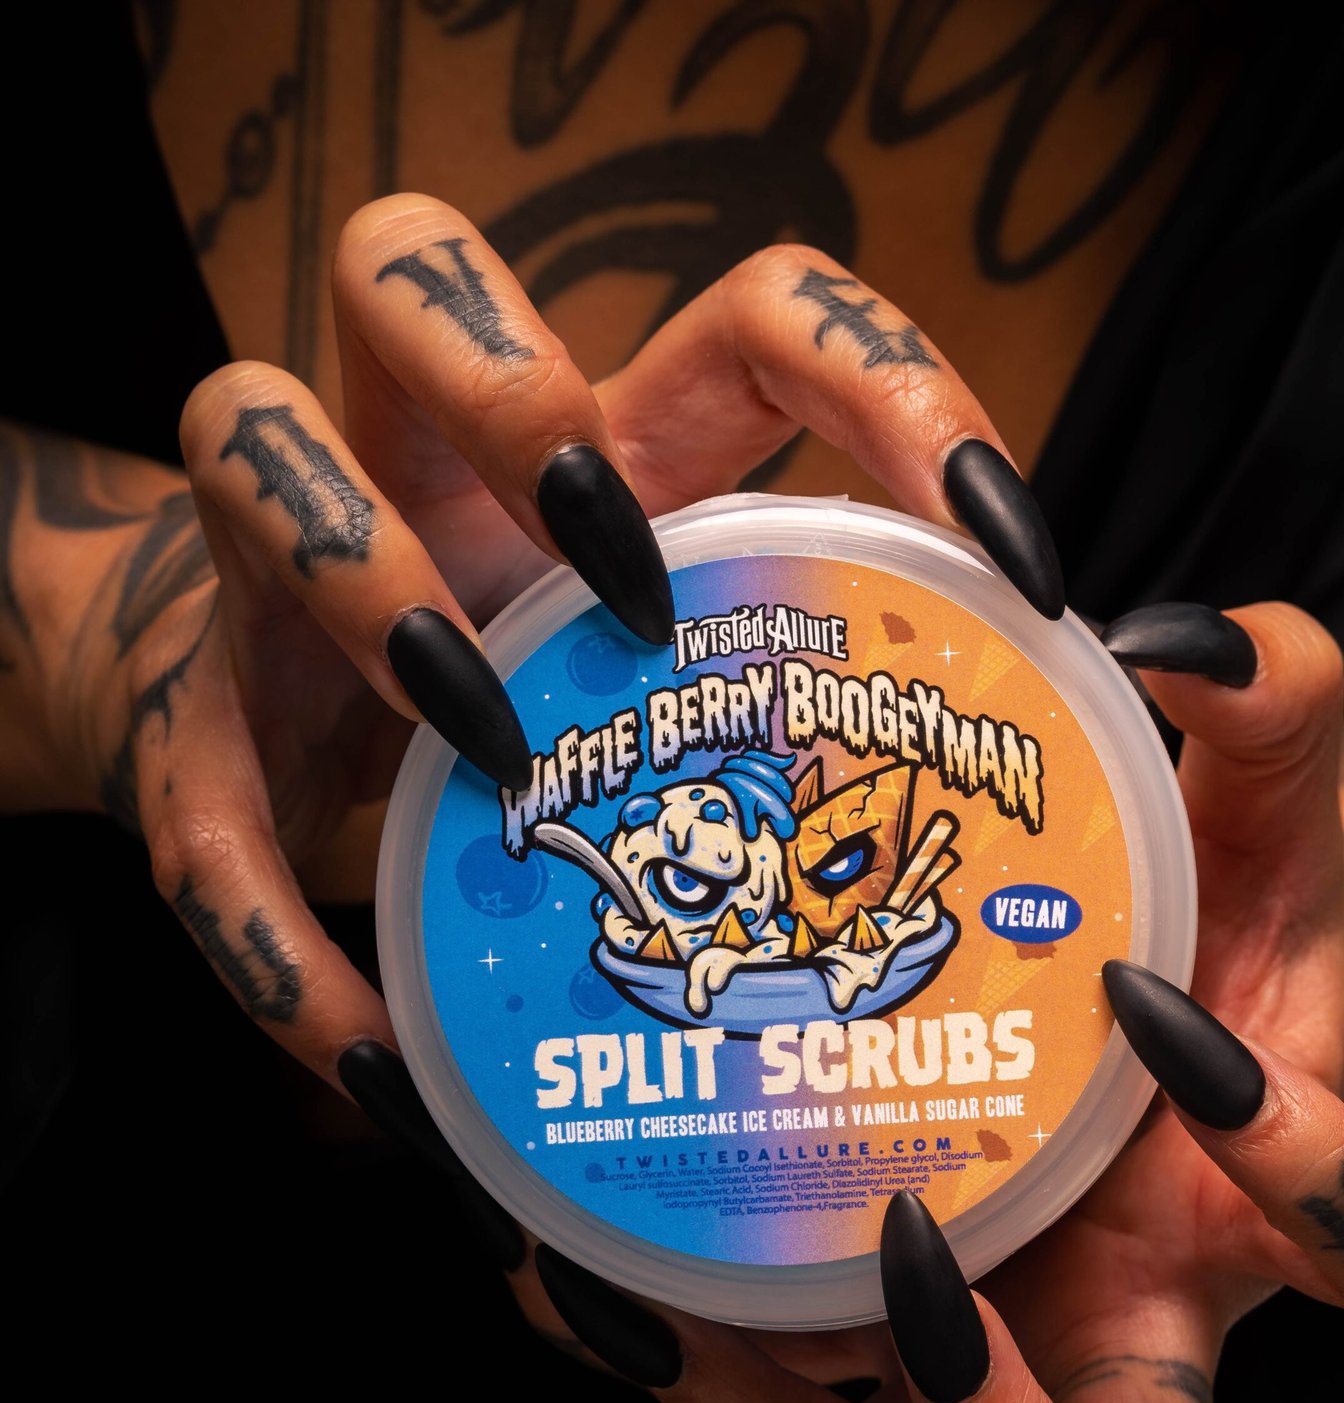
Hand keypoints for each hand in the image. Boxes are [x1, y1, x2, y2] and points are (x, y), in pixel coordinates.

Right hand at [86, 195, 1062, 1190]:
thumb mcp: (678, 698)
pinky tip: (375, 1045)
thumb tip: (980, 879)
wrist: (259, 741)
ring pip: (251, 433)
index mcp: (596, 450)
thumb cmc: (527, 706)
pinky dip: (282, 940)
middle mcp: (418, 460)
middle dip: (509, 391)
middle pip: (409, 270)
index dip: (883, 384)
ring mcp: (275, 558)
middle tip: (617, 573)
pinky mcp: (188, 714)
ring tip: (481, 738)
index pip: (752, 320)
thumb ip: (801, 755)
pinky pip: (198, 805)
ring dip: (368, 580)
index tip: (1008, 544)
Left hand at [524, 603, 1343, 1402]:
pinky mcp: (855, 1341)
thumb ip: (1266, 703)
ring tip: (632, 1289)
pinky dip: (662, 1339)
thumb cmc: (1209, 928)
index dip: (1313, 1173)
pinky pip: (764, 1400)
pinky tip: (556, 1231)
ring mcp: (985, 1357)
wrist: (1140, 1018)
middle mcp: (1126, 1322)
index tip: (1166, 1018)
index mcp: (1257, 1206)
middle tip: (902, 1278)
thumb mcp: (1251, 814)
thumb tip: (1185, 634)